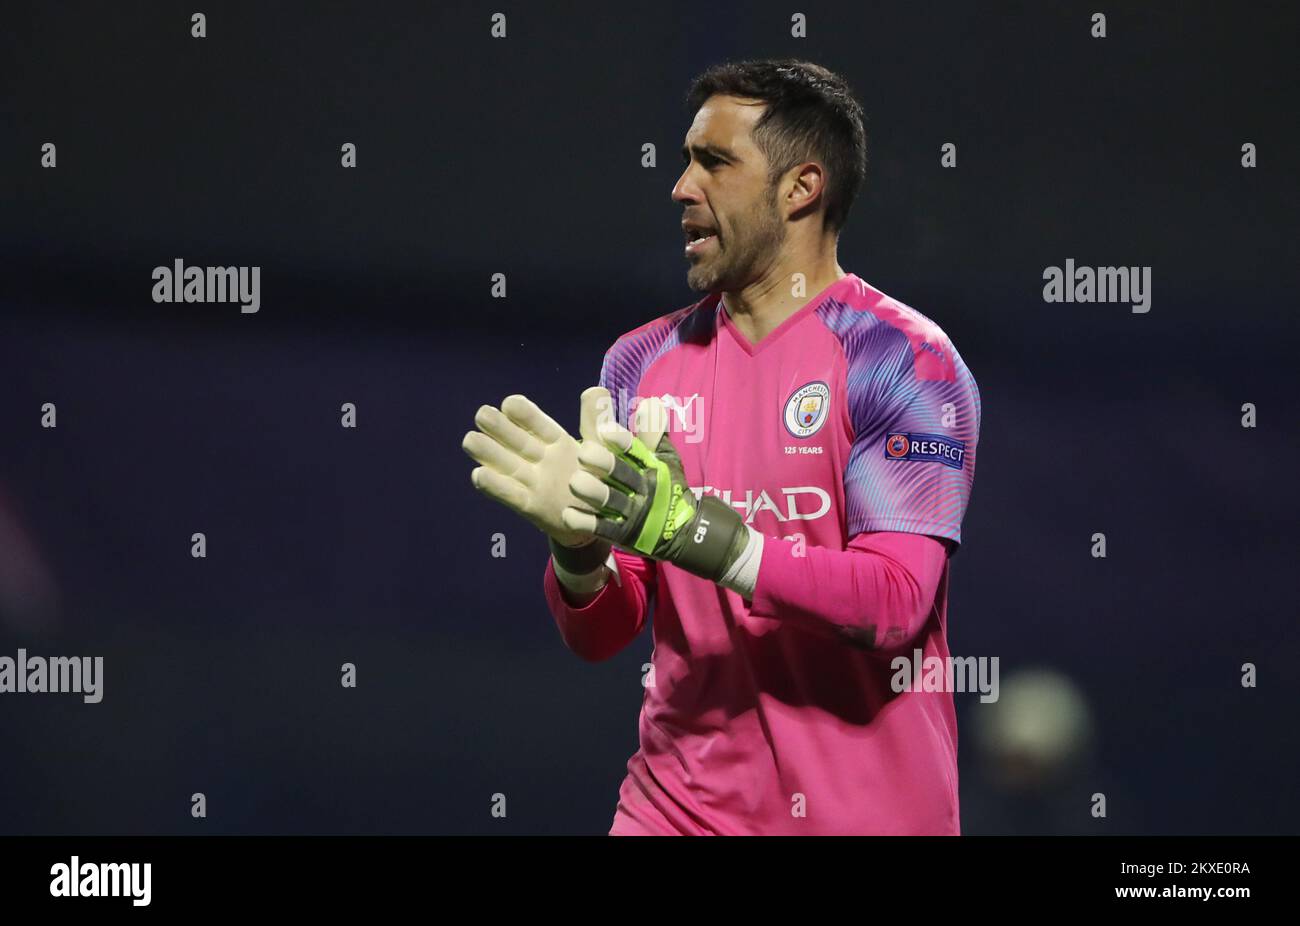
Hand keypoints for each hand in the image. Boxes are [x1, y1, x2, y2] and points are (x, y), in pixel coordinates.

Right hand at [462, 387, 611, 551]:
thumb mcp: (603, 449)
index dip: (524, 413)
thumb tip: (595, 390)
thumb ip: (597, 422)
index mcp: (556, 441)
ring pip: (505, 464)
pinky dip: (495, 486)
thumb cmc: (599, 479)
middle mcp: (539, 458)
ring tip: (470, 440)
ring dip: (487, 452)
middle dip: (498, 427)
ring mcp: (532, 481)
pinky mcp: (530, 506)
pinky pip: (511, 495)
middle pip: (515, 440)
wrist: (602, 520)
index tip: (511, 403)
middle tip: (482, 414)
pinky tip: (478, 474)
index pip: (537, 423)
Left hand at [562, 396, 748, 581]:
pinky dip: (586, 522)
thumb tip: (651, 403)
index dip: (622, 441)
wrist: (680, 532)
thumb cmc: (666, 488)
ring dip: (594, 492)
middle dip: (606, 464)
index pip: (637, 451)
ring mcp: (632, 513)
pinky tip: (567, 515)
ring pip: (612, 501)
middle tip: (584, 452)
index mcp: (651, 466)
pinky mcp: (622, 534)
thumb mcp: (664, 460)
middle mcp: (642, 488)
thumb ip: (653, 433)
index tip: (606, 430)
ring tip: (575, 482)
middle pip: (623, 475)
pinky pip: (603, 529)